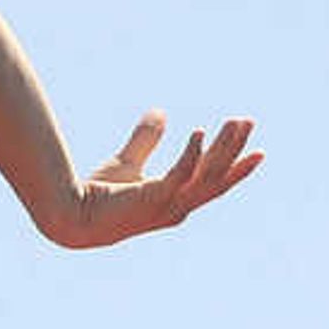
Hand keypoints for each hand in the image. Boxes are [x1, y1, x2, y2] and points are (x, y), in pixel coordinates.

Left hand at [52, 112, 260, 248]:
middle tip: (248, 122)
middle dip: (235, 150)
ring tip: (233, 123)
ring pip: (207, 176)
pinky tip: (198, 132)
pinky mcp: (152, 200)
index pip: (214, 183)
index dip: (236, 168)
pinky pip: (180, 175)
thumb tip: (159, 112)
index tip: (258, 151)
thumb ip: (145, 139)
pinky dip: (192, 155)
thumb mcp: (127, 162)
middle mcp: (178, 207)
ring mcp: (167, 206)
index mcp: (176, 201)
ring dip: (223, 149)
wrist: (70, 217)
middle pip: (217, 177)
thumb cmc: (96, 197)